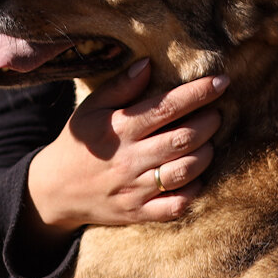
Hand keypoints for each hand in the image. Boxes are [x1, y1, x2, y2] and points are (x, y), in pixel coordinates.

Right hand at [22, 60, 227, 244]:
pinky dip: (194, 191)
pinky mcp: (139, 213)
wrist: (55, 190)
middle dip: (209, 123)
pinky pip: (176, 206)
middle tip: (217, 114)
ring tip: (209, 142)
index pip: (166, 107)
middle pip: (183, 139)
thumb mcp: (91, 108)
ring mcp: (135, 190)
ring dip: (206, 154)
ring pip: (184, 171)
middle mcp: (129, 160)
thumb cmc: (80, 143)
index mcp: (119, 129)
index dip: (198, 93)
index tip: (221, 82)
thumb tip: (149, 63)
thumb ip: (121, 86)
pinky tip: (196, 177)